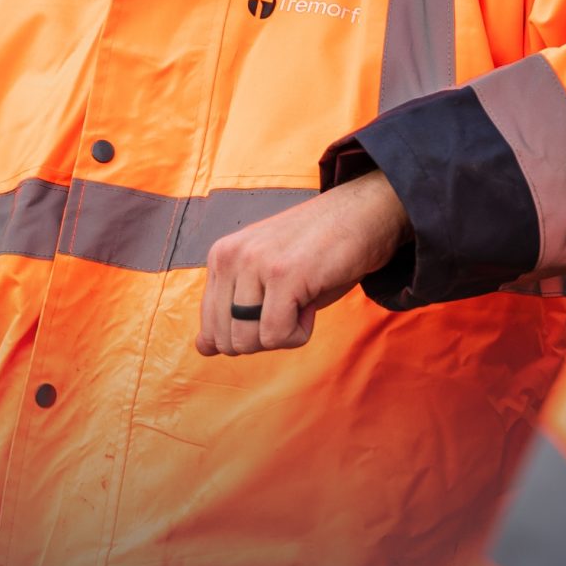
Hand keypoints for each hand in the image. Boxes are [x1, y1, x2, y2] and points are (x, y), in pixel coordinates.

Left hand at [196, 172, 408, 355]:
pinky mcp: (284, 274)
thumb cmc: (316, 253)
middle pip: (227, 341)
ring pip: (249, 341)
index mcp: (220, 257)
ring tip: (301, 300)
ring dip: (284, 334)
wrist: (362, 215)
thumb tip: (203, 350)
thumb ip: (230, 312)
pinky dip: (300, 332)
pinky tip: (311, 301)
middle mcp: (229, 257)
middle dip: (263, 338)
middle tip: (290, 307)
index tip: (273, 310)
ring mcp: (254, 263)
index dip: (246, 334)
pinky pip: (277, 335)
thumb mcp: (264, 281)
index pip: (210, 327)